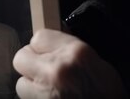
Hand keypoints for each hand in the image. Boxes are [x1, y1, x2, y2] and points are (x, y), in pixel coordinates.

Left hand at [13, 29, 127, 98]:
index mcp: (74, 52)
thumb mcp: (96, 60)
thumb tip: (49, 39)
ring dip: (32, 85)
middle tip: (43, 69)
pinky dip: (36, 98)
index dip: (41, 45)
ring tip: (49, 88)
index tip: (47, 52)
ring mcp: (46, 92)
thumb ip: (69, 47)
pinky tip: (52, 98)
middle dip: (30, 63)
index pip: (38, 37)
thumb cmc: (107, 92)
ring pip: (21, 83)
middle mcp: (57, 70)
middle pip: (21, 58)